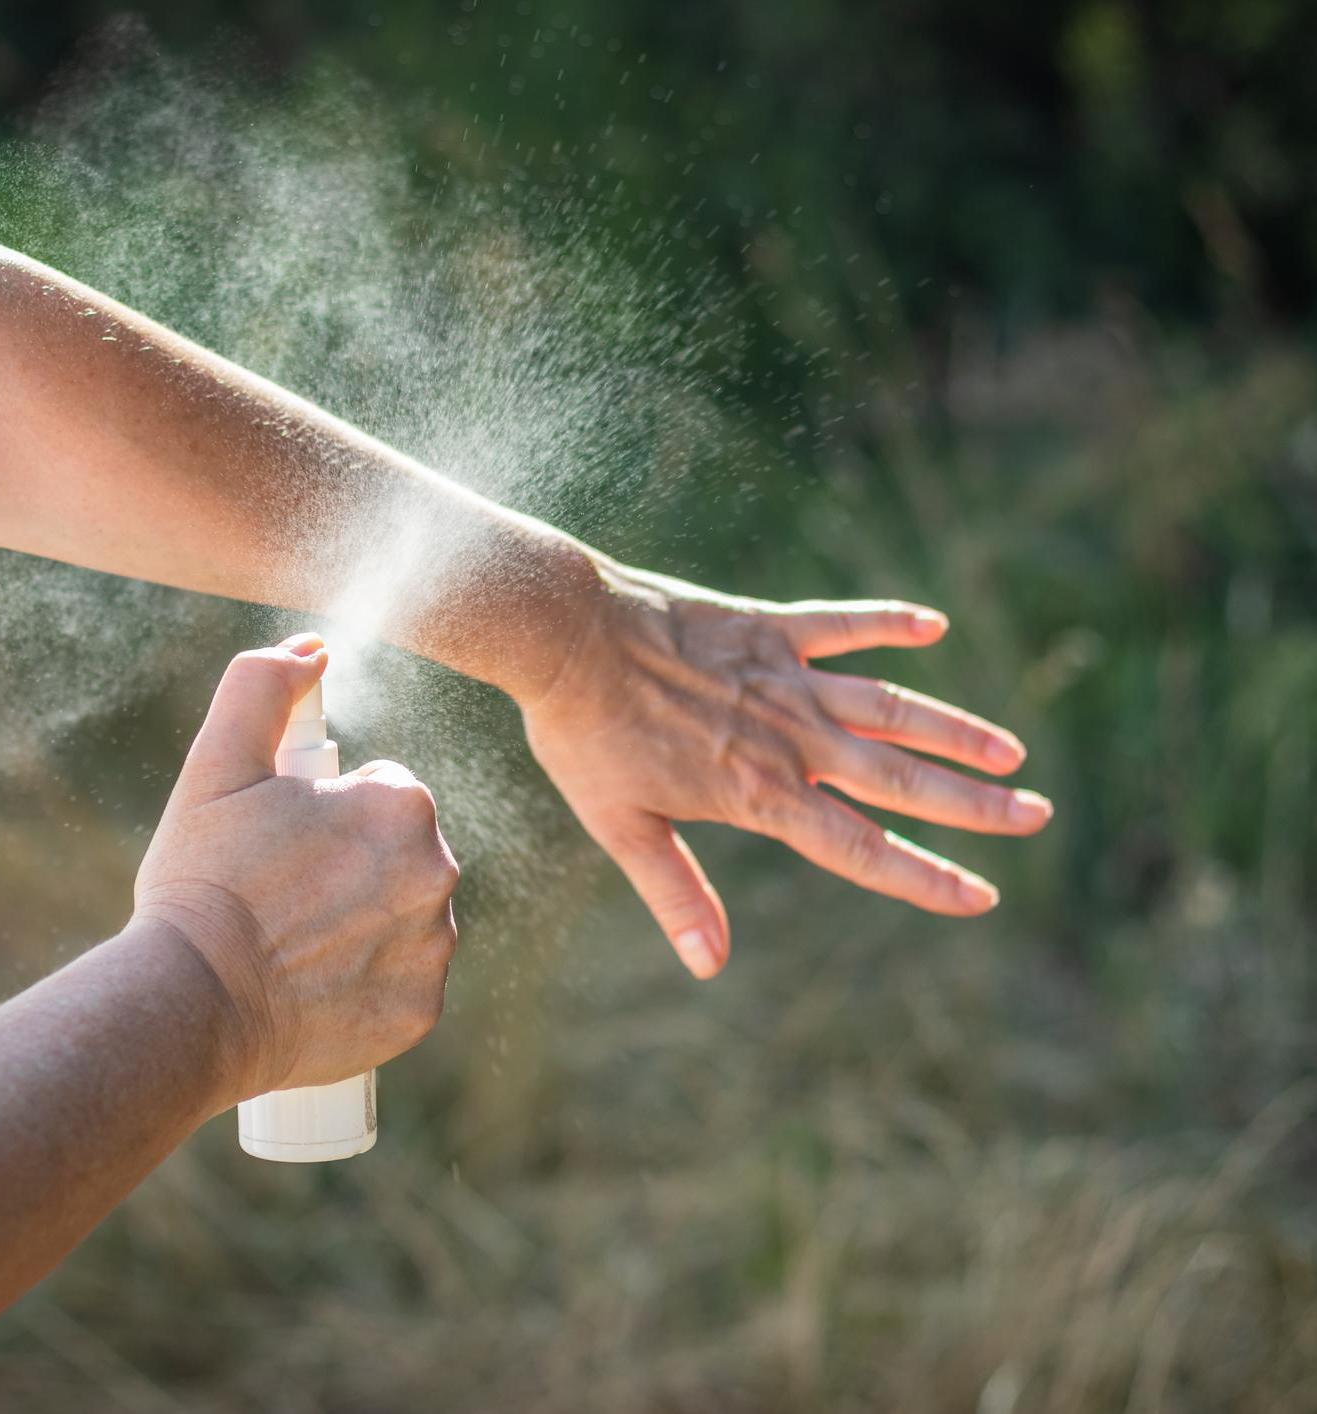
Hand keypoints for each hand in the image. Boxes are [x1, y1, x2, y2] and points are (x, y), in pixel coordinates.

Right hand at [134, 634, 460, 1102]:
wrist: (193, 1001)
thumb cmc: (203, 878)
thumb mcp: (217, 763)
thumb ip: (264, 685)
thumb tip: (312, 648)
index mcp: (401, 804)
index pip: (380, 792)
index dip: (325, 813)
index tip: (280, 842)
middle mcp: (437, 873)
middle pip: (399, 855)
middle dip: (350, 866)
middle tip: (281, 893)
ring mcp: (432, 948)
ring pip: (406, 918)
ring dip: (365, 922)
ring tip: (294, 942)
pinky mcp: (419, 1011)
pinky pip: (403, 983)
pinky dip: (367, 984)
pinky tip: (315, 985)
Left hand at [521, 559, 1051, 979]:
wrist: (565, 634)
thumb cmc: (584, 734)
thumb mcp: (621, 826)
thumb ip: (675, 892)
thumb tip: (709, 965)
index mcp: (760, 794)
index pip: (862, 847)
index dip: (926, 877)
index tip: (983, 895)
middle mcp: (790, 738)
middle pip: (902, 778)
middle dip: (975, 803)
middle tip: (1037, 816)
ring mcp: (786, 678)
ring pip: (893, 706)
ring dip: (955, 728)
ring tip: (1012, 749)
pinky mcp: (769, 626)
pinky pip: (842, 624)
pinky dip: (888, 622)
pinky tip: (934, 624)